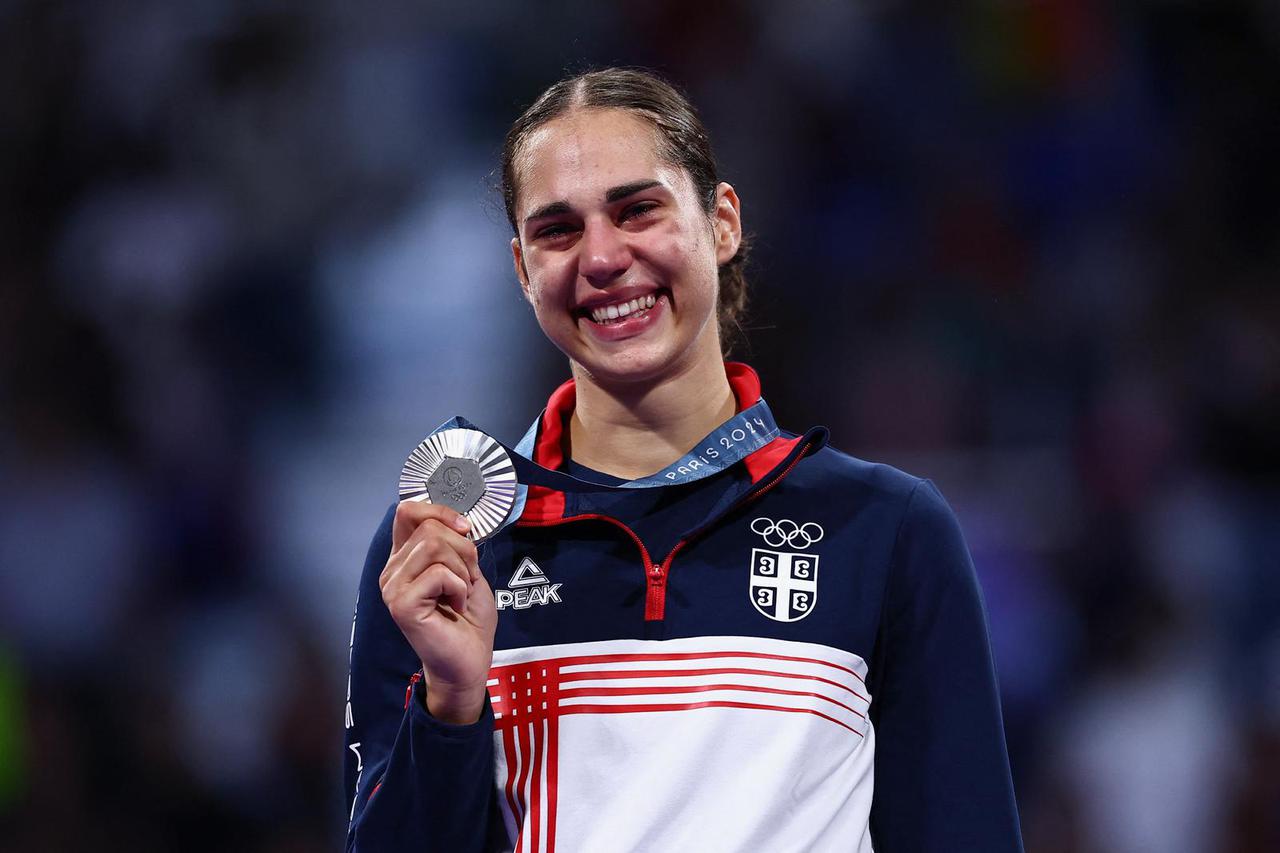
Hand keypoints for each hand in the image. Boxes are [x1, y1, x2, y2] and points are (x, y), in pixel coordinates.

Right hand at [379, 500, 497, 723]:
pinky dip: (459, 587)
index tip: (465, 530)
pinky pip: (439, 574)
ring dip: (461, 569)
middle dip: (463, 549)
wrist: (469, 660)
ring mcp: (393, 588)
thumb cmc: (468, 618)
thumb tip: (457, 522)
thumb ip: (454, 543)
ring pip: (434, 545)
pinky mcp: (402, 605)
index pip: (407, 511)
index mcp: (404, 559)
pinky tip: (455, 606)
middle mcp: (392, 571)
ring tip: (460, 593)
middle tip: (466, 579)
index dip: (440, 511)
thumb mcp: (466, 569)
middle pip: (429, 527)